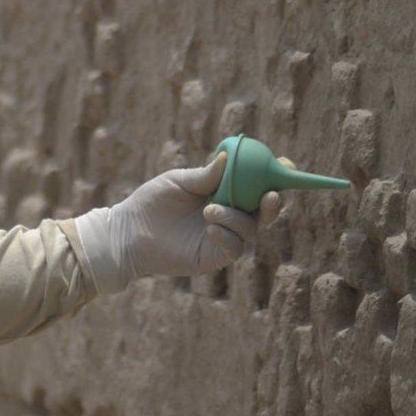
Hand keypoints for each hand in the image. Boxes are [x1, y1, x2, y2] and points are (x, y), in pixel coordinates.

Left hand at [75, 154, 277, 295]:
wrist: (130, 231)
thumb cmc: (152, 202)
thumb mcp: (180, 181)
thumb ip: (206, 174)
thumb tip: (229, 157)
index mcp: (224, 193)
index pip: (256, 186)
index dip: (273, 177)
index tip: (285, 165)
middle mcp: (229, 216)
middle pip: (262, 211)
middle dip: (272, 202)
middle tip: (270, 194)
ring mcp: (224, 237)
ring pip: (250, 229)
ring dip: (236, 218)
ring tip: (210, 210)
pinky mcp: (214, 257)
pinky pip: (234, 248)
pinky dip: (227, 236)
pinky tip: (210, 228)